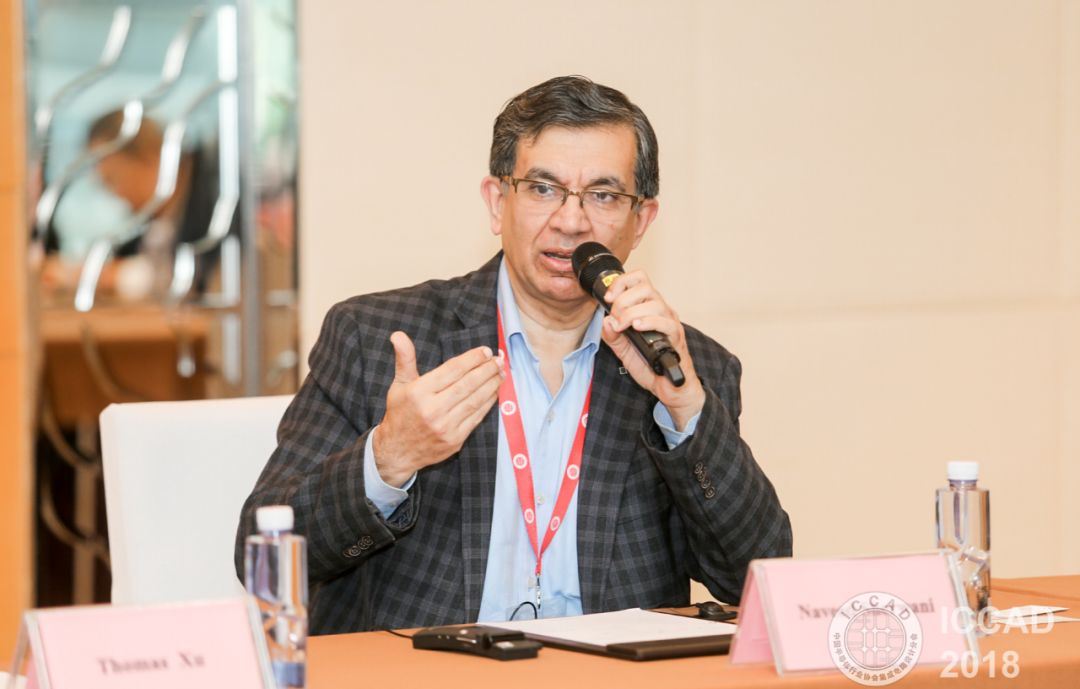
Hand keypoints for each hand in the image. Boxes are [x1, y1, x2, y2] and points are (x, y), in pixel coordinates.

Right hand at [372, 331, 504, 486]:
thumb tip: (398, 335)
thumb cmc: (400, 413)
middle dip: (487, 370)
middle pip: (468, 384)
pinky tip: (494, 392)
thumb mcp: (399, 385)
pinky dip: (488, 403)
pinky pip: (476, 417)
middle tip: (499, 360)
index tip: (485, 351)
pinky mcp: (455, 440)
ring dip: (492, 385)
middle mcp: (433, 409)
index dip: (472, 359)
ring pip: (475, 401)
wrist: (397, 451)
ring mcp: (445, 427)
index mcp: (419, 392)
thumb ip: (404, 359)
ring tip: (501, 373)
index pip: (453, 370)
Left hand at [601, 269, 704, 429]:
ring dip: (631, 312)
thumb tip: (605, 321)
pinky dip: (649, 322)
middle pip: (644, 287)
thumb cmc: (650, 365)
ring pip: (654, 302)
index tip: (608, 297)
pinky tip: (637, 327)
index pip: (639, 279)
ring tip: (623, 326)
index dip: (621, 283)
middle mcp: (661, 310)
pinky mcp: (676, 336)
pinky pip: (665, 322)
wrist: (670, 388)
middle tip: (615, 318)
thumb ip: (612, 336)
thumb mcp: (623, 350)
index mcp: (648, 308)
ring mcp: (670, 322)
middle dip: (622, 300)